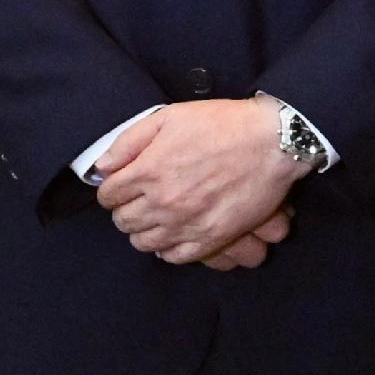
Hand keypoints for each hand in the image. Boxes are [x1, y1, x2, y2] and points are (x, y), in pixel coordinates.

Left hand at [95, 96, 300, 265]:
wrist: (272, 142)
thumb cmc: (222, 124)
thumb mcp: (168, 118)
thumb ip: (128, 142)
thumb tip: (102, 167)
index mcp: (148, 171)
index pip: (108, 195)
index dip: (112, 189)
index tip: (122, 185)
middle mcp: (163, 202)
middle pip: (123, 222)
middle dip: (125, 210)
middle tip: (139, 201)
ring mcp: (187, 224)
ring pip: (144, 243)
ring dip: (144, 231)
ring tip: (156, 218)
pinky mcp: (211, 238)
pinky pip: (175, 257)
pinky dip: (168, 249)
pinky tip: (174, 234)